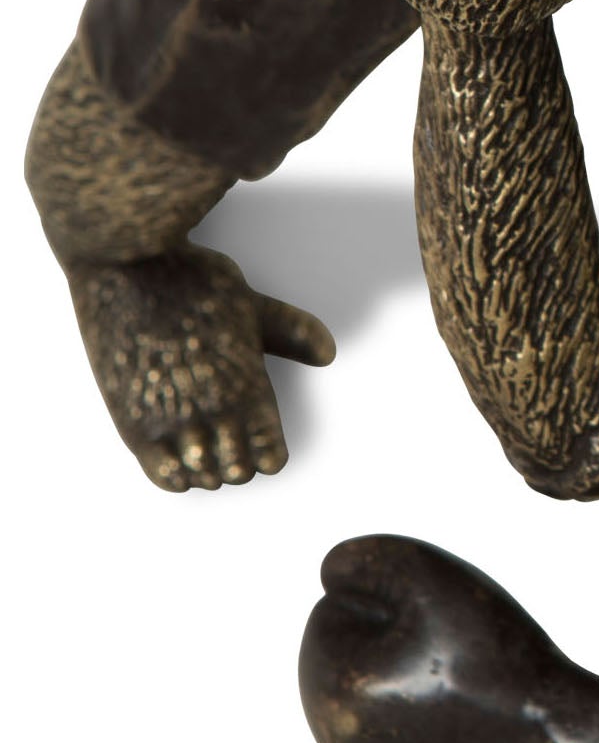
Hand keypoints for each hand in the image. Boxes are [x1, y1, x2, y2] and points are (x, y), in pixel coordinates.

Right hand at [68, 243, 332, 489]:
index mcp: (248, 386)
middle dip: (241, 463)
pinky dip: (175, 475)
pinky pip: (161, 475)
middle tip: (235, 446)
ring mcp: (169, 419)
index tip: (265, 445)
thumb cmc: (192, 278)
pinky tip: (177, 456)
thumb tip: (327, 355)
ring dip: (208, 469)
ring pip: (202, 477)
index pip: (270, 455)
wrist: (128, 265)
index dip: (270, 454)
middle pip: (238, 472)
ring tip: (206, 449)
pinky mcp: (130, 420)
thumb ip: (291, 333)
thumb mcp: (252, 303)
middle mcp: (212, 411)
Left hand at [300, 535, 573, 742]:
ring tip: (452, 673)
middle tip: (448, 650)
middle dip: (387, 633)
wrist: (545, 727)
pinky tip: (450, 698)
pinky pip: (379, 710)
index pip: (332, 609)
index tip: (438, 627)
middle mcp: (332, 738)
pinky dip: (408, 694)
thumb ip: (371, 558)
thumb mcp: (433, 577)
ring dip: (397, 660)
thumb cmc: (493, 651)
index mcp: (334, 691)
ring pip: (362, 676)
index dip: (391, 602)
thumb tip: (333, 573)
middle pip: (343, 645)